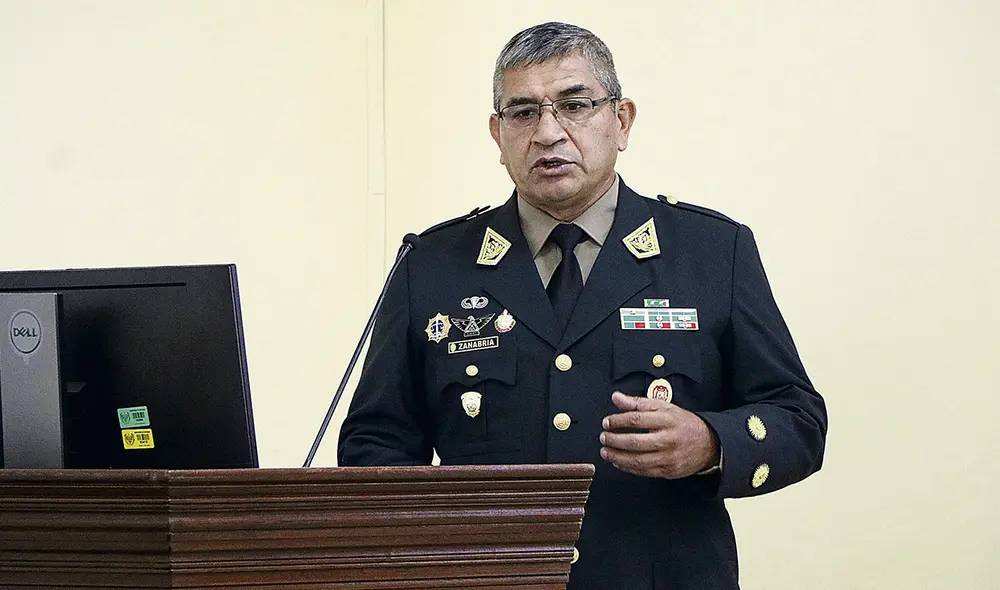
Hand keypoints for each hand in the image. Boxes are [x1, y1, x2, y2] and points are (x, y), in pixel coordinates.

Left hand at [599, 391, 719, 478]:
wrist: (709, 444)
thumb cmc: (683, 423)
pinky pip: (644, 471)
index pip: (637, 419)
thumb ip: (637, 403)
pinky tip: (618, 462)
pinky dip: (628, 468)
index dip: (618, 421)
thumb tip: (616, 397)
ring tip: (605, 452)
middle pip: (636, 442)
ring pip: (638, 460)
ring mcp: (669, 457)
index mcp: (667, 419)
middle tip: (603, 437)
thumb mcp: (663, 407)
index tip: (606, 422)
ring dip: (617, 457)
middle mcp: (669, 439)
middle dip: (615, 441)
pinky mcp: (669, 471)